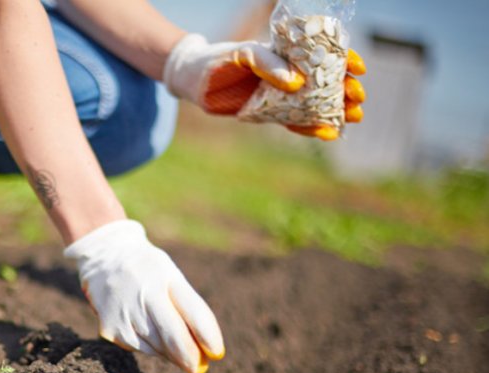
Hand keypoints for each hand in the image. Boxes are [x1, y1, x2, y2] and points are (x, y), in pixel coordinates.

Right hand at [64, 220, 224, 372]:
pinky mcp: (111, 328)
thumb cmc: (148, 270)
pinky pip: (139, 348)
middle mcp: (144, 295)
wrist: (104, 256)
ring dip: (171, 353)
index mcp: (165, 277)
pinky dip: (151, 348)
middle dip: (190, 357)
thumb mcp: (171, 275)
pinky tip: (150, 335)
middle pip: (174, 337)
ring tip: (175, 349)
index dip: (208, 337)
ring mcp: (125, 313)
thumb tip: (204, 349)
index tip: (217, 353)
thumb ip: (188, 307)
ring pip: (157, 348)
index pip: (194, 313)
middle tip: (199, 368)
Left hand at [163, 34, 367, 140]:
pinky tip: (329, 133)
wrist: (197, 82)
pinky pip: (295, 123)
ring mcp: (281, 96)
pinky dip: (312, 128)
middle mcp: (289, 75)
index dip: (344, 60)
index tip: (358, 68)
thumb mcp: (244, 54)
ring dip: (336, 110)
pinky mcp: (271, 115)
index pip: (323, 55)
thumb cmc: (220, 61)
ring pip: (315, 104)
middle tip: (359, 98)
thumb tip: (297, 83)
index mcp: (288, 54)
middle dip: (346, 89)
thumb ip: (268, 63)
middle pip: (326, 82)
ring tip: (354, 117)